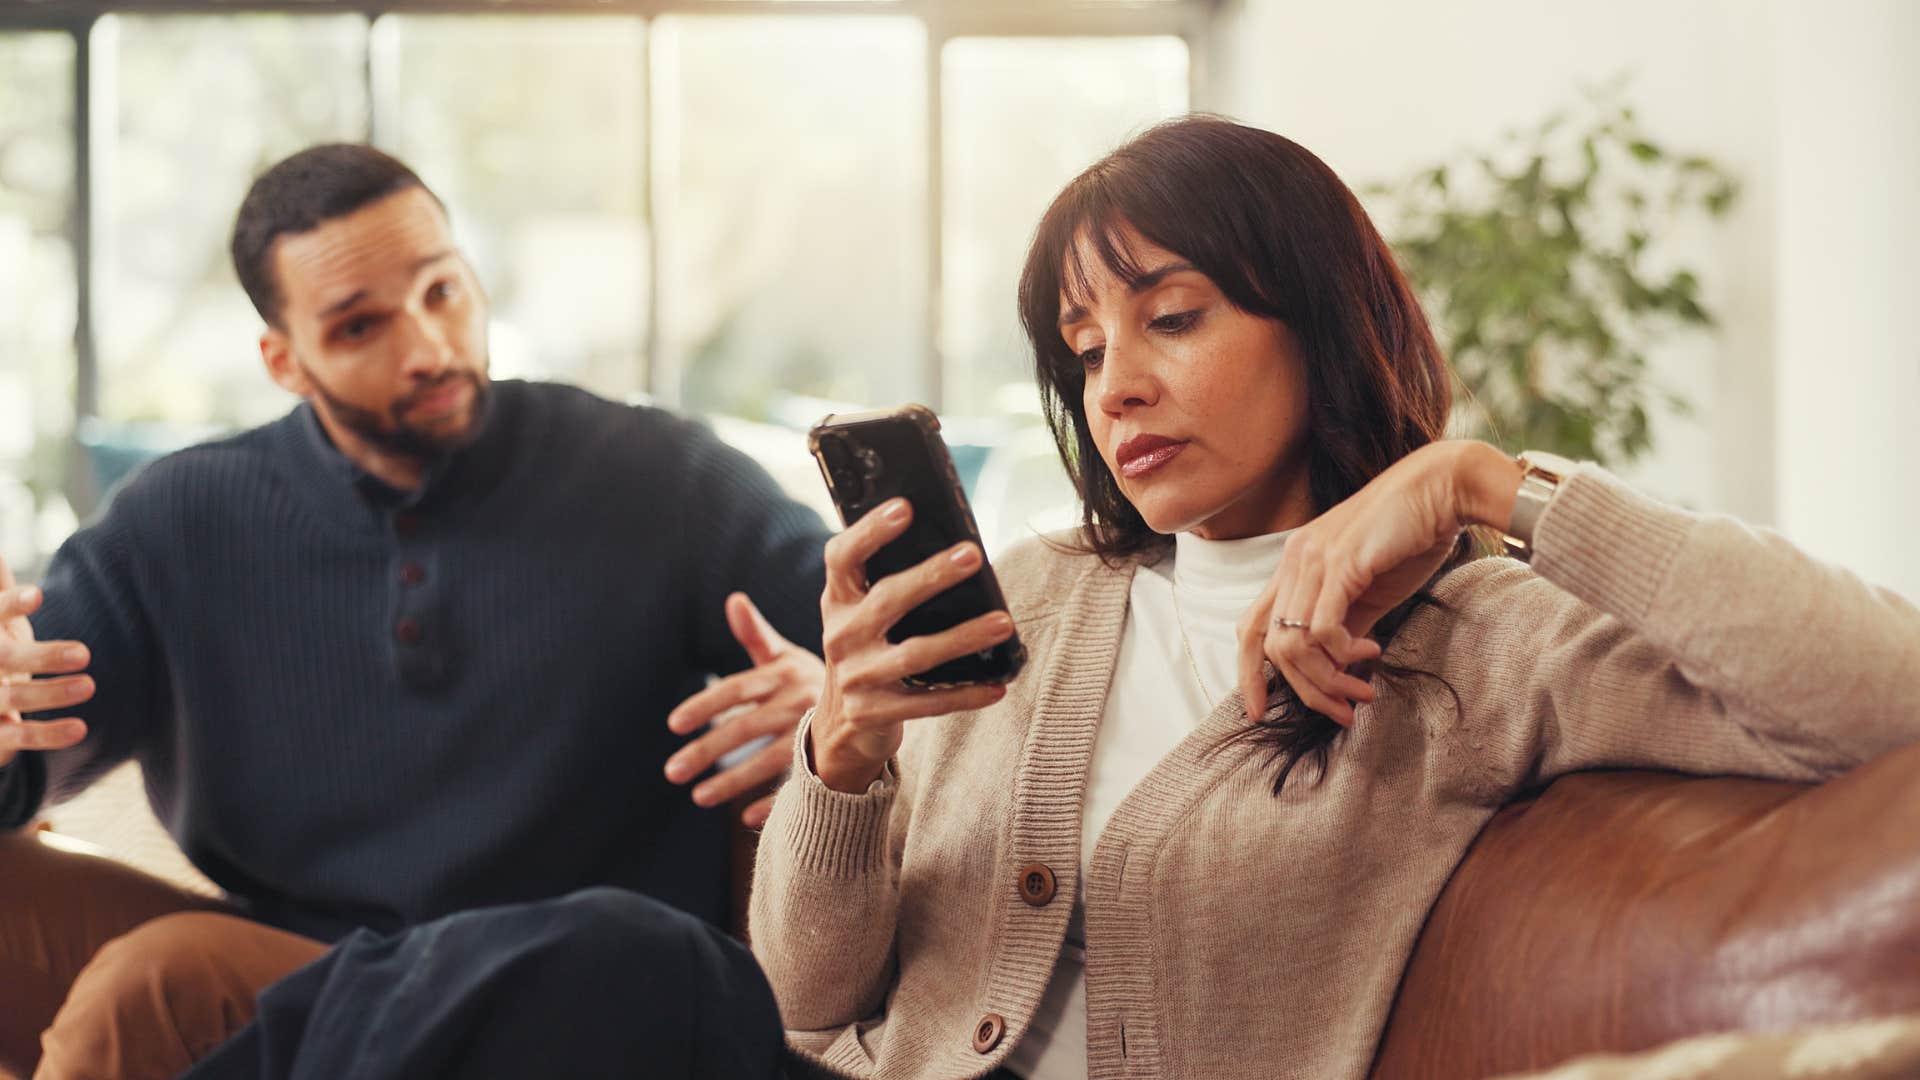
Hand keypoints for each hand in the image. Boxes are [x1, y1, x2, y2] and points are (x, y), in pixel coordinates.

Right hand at [0, 555, 93, 768]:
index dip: (12, 605)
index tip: (37, 595)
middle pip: (4, 659)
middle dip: (42, 656)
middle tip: (84, 652)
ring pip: (15, 698)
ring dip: (52, 693)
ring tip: (89, 685)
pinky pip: (19, 737)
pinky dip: (49, 735)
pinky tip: (81, 729)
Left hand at [665, 593, 824, 827]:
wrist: (877, 701)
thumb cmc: (814, 680)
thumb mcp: (787, 657)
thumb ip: (756, 635)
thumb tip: (733, 600)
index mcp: (785, 674)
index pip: (738, 689)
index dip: (706, 704)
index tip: (674, 724)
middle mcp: (800, 701)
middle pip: (747, 727)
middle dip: (708, 750)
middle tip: (672, 772)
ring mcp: (817, 731)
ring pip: (770, 759)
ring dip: (733, 780)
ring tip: (699, 797)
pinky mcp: (833, 759)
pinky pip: (800, 782)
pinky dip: (774, 800)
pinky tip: (745, 817)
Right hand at [810, 497, 1014, 793]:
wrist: (840, 725)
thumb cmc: (866, 649)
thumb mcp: (859, 614)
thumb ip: (883, 581)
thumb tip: (948, 544)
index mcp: (837, 601)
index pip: (843, 557)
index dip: (870, 530)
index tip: (905, 507)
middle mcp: (841, 636)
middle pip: (887, 600)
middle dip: (931, 576)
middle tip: (972, 554)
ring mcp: (857, 677)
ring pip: (915, 654)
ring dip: (963, 637)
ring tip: (1003, 623)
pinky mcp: (875, 712)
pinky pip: (928, 702)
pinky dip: (965, 694)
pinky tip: (997, 684)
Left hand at [1236, 441, 1521, 724]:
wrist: (1442, 489)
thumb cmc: (1410, 537)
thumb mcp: (1369, 592)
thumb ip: (1345, 626)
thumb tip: (1333, 669)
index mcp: (1294, 566)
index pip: (1251, 627)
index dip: (1248, 673)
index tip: (1260, 711)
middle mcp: (1294, 561)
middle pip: (1269, 646)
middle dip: (1303, 691)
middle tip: (1343, 711)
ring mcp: (1312, 559)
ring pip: (1292, 643)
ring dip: (1327, 679)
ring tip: (1362, 690)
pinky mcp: (1340, 563)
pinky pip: (1321, 627)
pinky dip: (1341, 653)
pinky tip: (1371, 654)